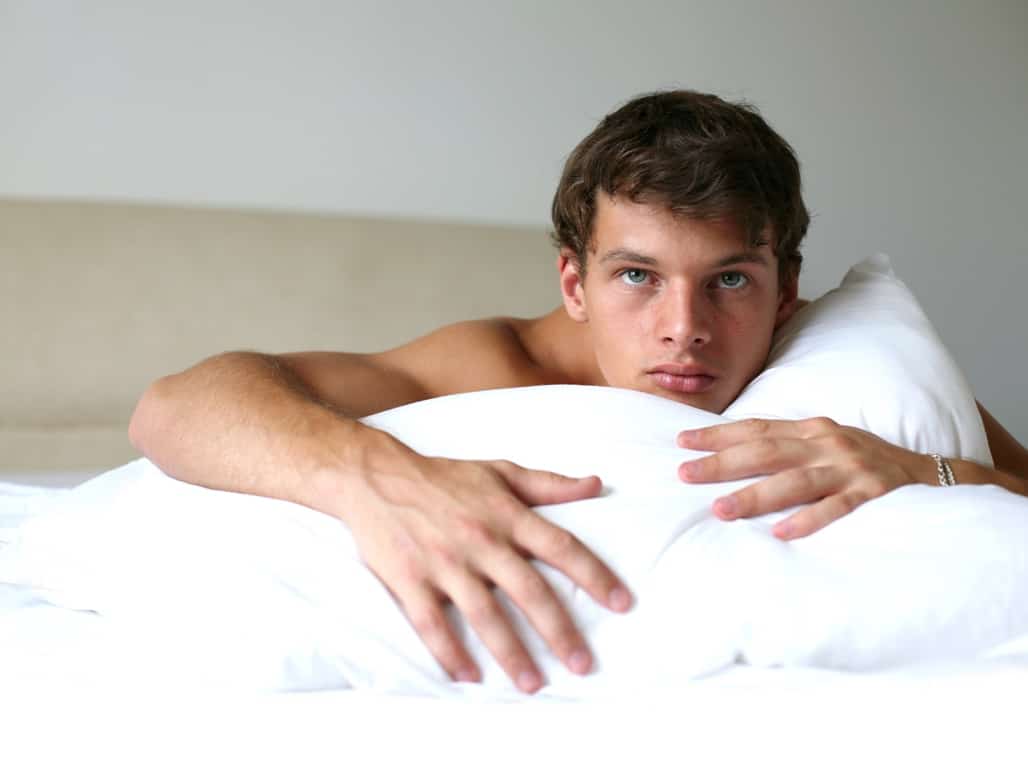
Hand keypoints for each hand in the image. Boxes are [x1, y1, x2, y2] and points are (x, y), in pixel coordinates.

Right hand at [336, 449, 632, 693]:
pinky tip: (469, 677)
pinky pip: (432, 624)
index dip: (594, 575)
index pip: (560, 547)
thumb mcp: (500, 471)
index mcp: (506, 515)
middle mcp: (480, 539)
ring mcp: (443, 562)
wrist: (377, 477)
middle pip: (528, 590)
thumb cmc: (444, 476)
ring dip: (511, 653)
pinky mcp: (409, 580)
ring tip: (534, 684)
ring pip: (484, 615)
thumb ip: (549, 484)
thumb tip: (597, 484)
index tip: (622, 603)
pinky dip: (450, 653)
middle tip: (583, 663)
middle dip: (559, 630)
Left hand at [676, 417, 936, 539]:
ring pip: (795, 481)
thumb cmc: (865, 464)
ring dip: (755, 495)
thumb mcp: (824, 446)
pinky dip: (809, 520)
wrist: (932, 476)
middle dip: (723, 463)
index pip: (757, 429)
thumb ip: (786, 448)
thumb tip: (731, 457)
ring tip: (720, 509)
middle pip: (766, 452)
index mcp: (812, 430)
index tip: (682, 441)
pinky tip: (781, 533)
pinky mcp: (874, 497)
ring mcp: (851, 470)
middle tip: (685, 474)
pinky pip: (837, 509)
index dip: (719, 434)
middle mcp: (827, 445)